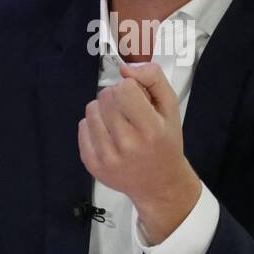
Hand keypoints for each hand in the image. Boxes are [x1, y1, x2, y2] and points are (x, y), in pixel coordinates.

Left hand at [78, 62, 201, 242]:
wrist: (159, 184)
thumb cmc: (165, 143)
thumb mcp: (171, 107)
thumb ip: (153, 79)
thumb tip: (126, 69)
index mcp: (151, 129)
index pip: (124, 89)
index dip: (131, 88)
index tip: (138, 98)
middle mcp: (128, 145)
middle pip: (106, 97)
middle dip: (116, 97)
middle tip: (128, 111)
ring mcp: (108, 157)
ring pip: (91, 109)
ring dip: (103, 110)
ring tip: (118, 122)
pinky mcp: (93, 165)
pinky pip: (82, 127)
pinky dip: (94, 125)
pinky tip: (109, 134)